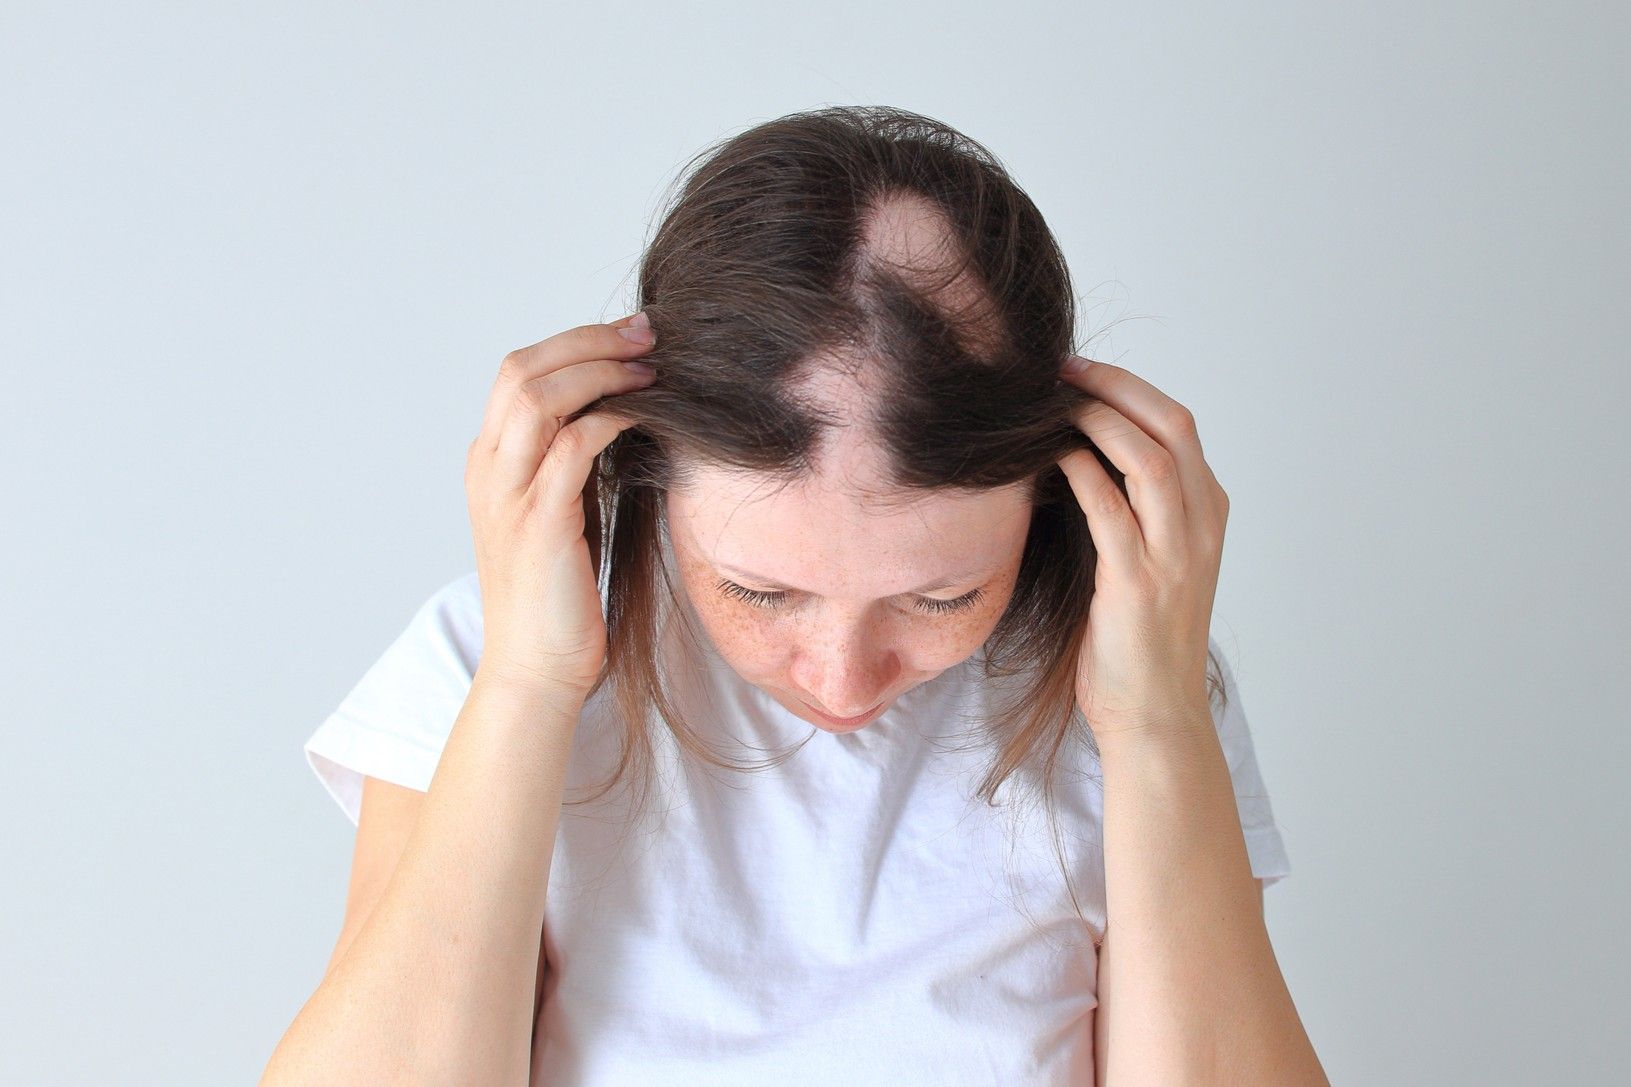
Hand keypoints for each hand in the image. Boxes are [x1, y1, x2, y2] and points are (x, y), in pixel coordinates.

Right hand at [463, 312, 657, 695]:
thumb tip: (617, 413)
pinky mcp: (539, 522)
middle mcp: (489, 469)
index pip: (518, 371)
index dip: (574, 342)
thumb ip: (572, 464)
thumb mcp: (562, 513)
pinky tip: (644, 415)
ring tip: (650, 368)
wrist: (536, 669)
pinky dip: (609, 419)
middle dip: (588, 340)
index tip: (631, 335)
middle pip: (522, 369)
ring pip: (538, 396)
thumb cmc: (559, 596)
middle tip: (647, 334)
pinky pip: (571, 447)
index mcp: (490, 463)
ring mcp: (507, 494)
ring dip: (599, 370)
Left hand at [1053, 355, 1228, 741]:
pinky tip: (1049, 455)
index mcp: (1208, 514)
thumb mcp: (1151, 559)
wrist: (1154, 715)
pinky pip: (1110, 509)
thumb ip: (1133, 508)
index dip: (1128, 388)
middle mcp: (1201, 526)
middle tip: (1061, 370)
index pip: (1178, 425)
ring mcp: (1175, 554)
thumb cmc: (1137, 639)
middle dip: (1115, 387)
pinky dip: (1079, 471)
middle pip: (1171, 426)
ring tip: (1051, 404)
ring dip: (1096, 420)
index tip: (1079, 372)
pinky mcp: (1138, 582)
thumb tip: (1077, 452)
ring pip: (1149, 459)